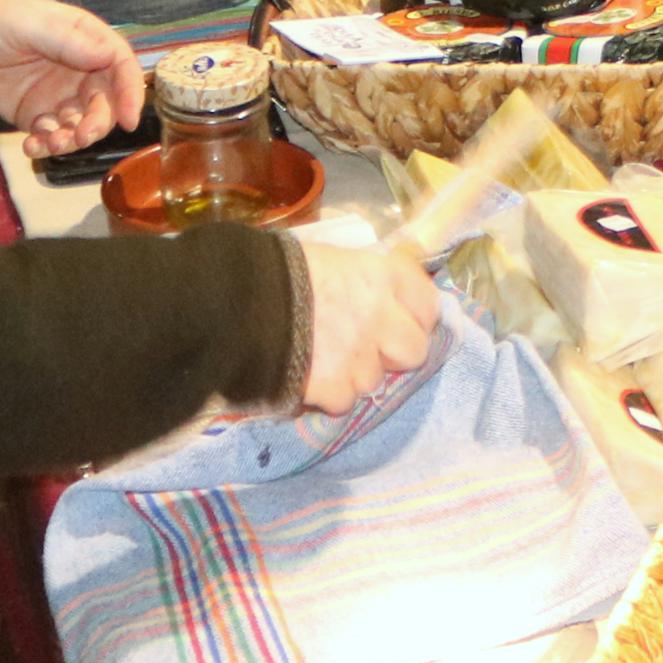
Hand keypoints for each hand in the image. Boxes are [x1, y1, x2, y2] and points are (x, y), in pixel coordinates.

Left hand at [0, 0, 143, 156]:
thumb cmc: (1, 22)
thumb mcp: (33, 24)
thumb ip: (68, 40)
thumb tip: (106, 55)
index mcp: (89, 43)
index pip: (121, 67)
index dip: (131, 93)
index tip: (130, 119)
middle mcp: (83, 73)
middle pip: (105, 104)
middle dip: (97, 124)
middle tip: (80, 136)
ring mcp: (62, 97)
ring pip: (81, 125)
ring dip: (72, 139)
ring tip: (51, 143)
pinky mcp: (40, 117)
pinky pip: (52, 137)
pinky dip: (46, 146)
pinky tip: (32, 145)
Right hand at [296, 239, 439, 412]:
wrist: (235, 300)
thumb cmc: (281, 271)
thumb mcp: (333, 261)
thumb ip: (365, 283)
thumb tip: (382, 301)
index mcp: (383, 276)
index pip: (428, 306)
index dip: (415, 319)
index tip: (399, 323)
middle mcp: (381, 315)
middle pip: (414, 351)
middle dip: (393, 355)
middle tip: (365, 350)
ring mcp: (360, 354)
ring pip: (374, 381)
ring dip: (352, 376)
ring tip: (321, 360)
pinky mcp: (334, 386)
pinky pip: (344, 401)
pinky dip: (327, 396)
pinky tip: (306, 376)